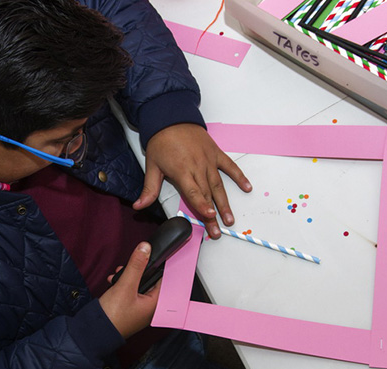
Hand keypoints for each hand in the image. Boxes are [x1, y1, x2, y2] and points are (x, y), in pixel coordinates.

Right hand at [99, 242, 160, 338]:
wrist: (94, 332)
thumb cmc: (113, 316)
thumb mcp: (125, 286)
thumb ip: (136, 266)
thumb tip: (145, 248)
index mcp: (156, 303)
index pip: (164, 278)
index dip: (157, 265)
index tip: (151, 254)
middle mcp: (150, 307)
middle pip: (150, 280)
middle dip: (138, 271)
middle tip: (128, 266)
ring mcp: (139, 308)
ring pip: (138, 285)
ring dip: (128, 277)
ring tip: (118, 274)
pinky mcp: (129, 308)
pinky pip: (130, 291)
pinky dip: (122, 285)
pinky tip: (113, 282)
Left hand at [135, 123, 251, 238]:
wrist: (171, 118)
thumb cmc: (161, 142)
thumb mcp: (152, 166)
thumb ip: (149, 189)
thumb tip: (139, 206)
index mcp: (182, 171)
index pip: (193, 192)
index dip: (202, 205)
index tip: (210, 216)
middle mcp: (198, 167)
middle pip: (207, 195)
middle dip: (213, 215)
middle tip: (217, 232)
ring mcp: (209, 160)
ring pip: (219, 186)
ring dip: (225, 204)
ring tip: (230, 219)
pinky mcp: (216, 153)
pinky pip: (230, 167)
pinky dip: (239, 177)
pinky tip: (247, 187)